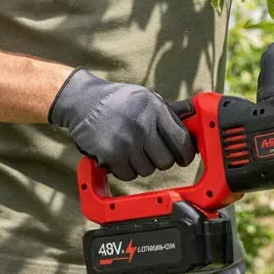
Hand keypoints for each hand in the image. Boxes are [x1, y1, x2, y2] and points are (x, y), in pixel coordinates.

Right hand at [49, 69, 194, 181]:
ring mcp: (126, 140)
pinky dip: (125, 169)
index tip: (183, 157)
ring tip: (130, 149)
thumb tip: (192, 138)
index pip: (181, 141)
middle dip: (160, 160)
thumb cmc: (118, 101)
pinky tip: (119, 155)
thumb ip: (166, 117)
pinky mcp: (111, 154)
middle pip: (166, 161)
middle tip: (151, 152)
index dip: (185, 154)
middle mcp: (143, 124)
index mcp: (155, 109)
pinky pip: (128, 174)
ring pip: (147, 170)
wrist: (81, 100)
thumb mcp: (146, 99)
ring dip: (141, 164)